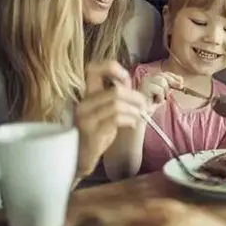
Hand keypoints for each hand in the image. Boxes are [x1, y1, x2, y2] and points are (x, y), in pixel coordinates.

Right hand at [75, 61, 148, 176]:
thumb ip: (117, 98)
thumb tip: (136, 91)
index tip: (126, 80)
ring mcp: (86, 117)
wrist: (80, 157)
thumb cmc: (96, 133)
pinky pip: (116, 118)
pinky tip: (133, 124)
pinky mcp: (92, 131)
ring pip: (117, 104)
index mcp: (87, 94)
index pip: (93, 69)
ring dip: (135, 110)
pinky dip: (130, 119)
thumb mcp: (106, 112)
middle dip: (136, 97)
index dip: (112, 68)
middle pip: (115, 90)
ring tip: (140, 116)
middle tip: (144, 106)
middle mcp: (84, 103)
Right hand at [139, 71, 182, 113]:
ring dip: (165, 92)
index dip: (174, 77)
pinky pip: (159, 90)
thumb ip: (171, 85)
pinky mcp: (145, 87)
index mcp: (152, 77)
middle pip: (164, 76)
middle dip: (173, 82)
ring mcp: (145, 81)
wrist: (144, 113)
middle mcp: (147, 77)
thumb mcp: (165, 92)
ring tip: (160, 99)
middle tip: (180, 88)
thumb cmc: (153, 103)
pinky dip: (160, 97)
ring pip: (162, 82)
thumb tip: (181, 80)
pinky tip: (156, 101)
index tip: (181, 83)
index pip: (165, 73)